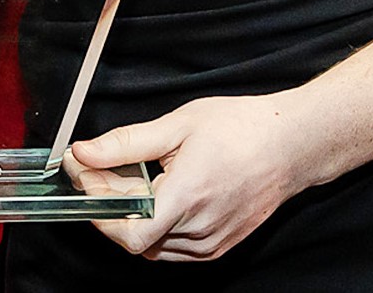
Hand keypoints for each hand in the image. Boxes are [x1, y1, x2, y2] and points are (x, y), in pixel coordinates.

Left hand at [66, 94, 306, 261]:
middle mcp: (200, 229)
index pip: (127, 233)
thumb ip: (125, 143)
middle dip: (109, 204)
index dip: (97, 209)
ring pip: (153, 244)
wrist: (289, 145)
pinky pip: (174, 248)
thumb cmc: (239, 129)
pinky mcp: (219, 247)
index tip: (84, 177)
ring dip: (132, 217)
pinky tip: (158, 195)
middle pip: (135, 236)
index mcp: (187, 197)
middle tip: (99, 169)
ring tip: (132, 178)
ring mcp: (211, 243)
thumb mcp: (177, 125)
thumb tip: (83, 152)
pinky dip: (156, 227)